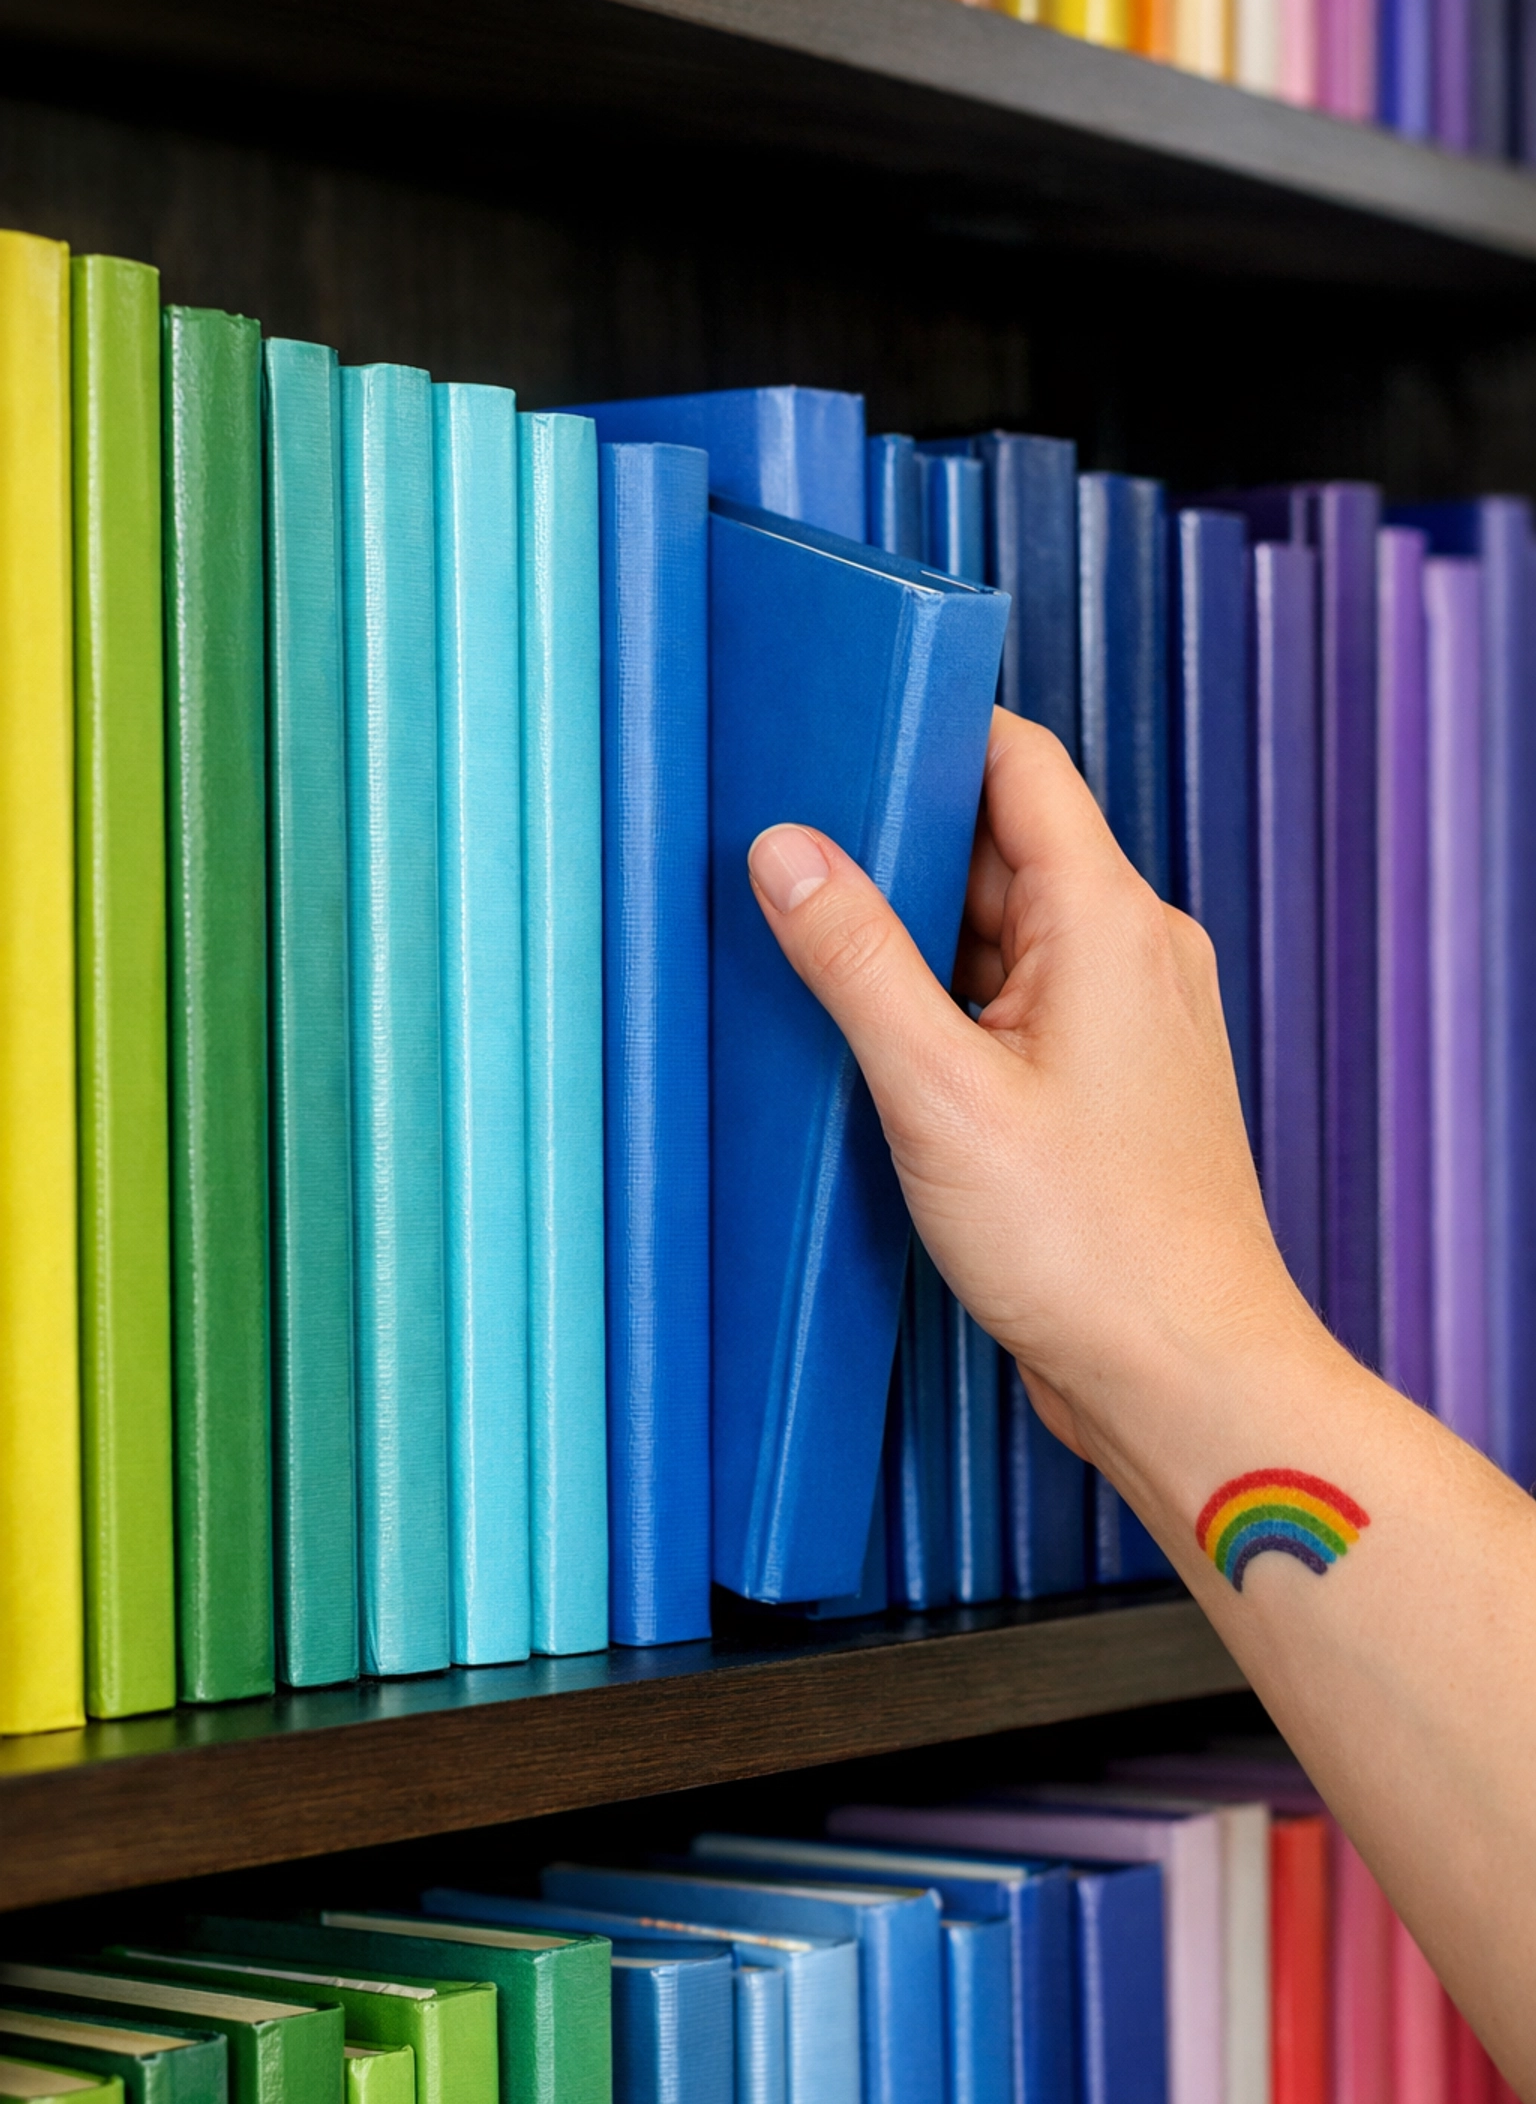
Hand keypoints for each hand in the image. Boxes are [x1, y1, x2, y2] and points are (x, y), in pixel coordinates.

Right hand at [747, 706, 1324, 1484]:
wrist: (1186, 1375)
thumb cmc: (1091, 1247)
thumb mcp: (939, 1093)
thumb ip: (856, 961)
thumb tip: (785, 850)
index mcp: (1107, 918)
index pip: (1018, 761)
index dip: (927, 730)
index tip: (835, 728)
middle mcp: (1132, 950)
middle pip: (999, 848)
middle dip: (896, 848)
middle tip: (788, 857)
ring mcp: (1126, 1019)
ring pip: (1002, 934)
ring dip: (916, 942)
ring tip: (814, 956)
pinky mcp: (1110, 1084)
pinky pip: (1017, 1005)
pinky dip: (948, 1009)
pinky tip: (878, 1046)